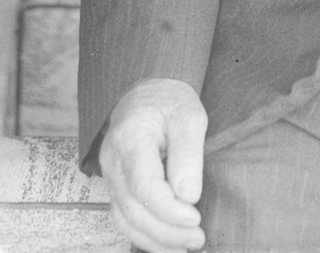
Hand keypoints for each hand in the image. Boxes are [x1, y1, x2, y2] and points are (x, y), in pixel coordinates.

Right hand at [99, 77, 207, 252]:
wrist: (147, 92)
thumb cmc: (170, 100)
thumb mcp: (189, 115)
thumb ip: (188, 153)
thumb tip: (189, 196)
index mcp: (130, 138)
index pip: (143, 185)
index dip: (168, 209)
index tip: (195, 217)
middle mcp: (113, 162)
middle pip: (133, 209)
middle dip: (167, 231)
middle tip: (198, 238)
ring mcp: (111, 177)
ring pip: (126, 220)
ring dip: (157, 240)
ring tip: (188, 246)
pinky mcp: (117, 188)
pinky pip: (125, 220)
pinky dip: (146, 237)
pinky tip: (169, 245)